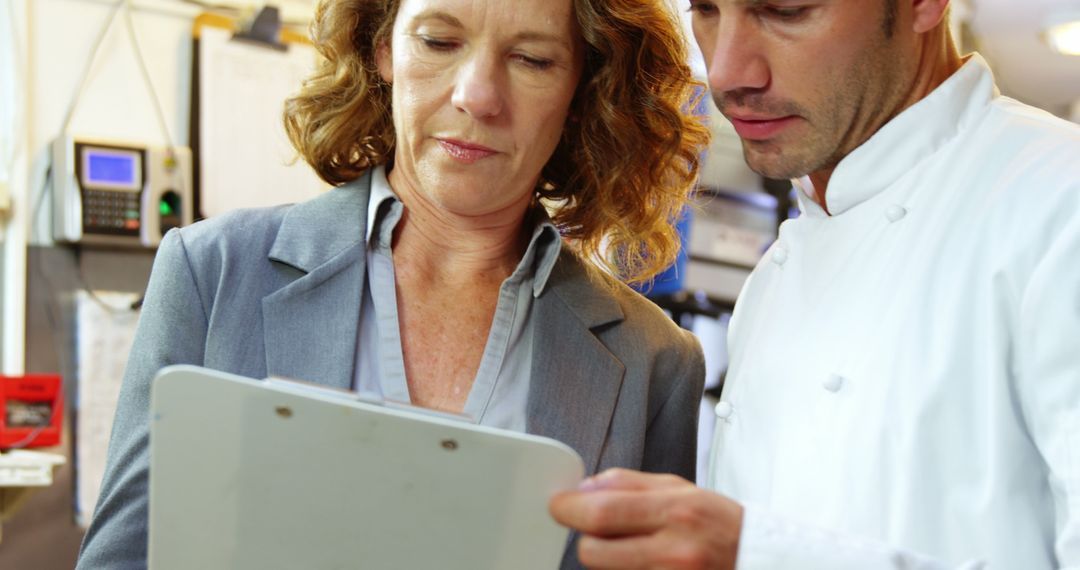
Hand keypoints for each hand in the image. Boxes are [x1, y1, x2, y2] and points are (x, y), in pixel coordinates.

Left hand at [549, 468, 743, 569]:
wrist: (759, 560)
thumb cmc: (720, 524)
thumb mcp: (682, 489)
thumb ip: (630, 484)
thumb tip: (584, 487)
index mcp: (676, 512)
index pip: (602, 512)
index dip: (568, 508)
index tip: (558, 505)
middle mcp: (674, 552)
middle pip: (593, 551)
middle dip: (586, 539)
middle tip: (596, 530)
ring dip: (608, 560)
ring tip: (635, 548)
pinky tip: (645, 562)